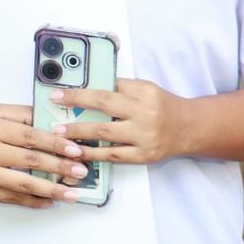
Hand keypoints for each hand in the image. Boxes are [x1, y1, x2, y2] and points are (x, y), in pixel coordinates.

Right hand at [0, 104, 89, 208]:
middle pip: (31, 160)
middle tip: (81, 171)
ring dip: (51, 189)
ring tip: (72, 193)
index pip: (31, 136)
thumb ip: (23, 114)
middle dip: (60, 167)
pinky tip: (49, 201)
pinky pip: (12, 198)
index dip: (56, 144)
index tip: (76, 149)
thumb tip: (53, 121)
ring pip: (23, 184)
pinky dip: (33, 201)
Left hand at [54, 78, 194, 165]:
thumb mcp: (145, 89)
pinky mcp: (143, 156)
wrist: (189, 128)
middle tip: (53, 111)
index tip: (58, 93)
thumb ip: (120, 88)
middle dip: (76, 108)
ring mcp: (144, 137)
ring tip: (58, 134)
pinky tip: (76, 152)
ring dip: (78, 133)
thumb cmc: (162, 106)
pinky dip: (93, 154)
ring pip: (105, 135)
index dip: (80, 91)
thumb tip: (86, 87)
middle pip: (104, 108)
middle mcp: (144, 114)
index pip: (107, 88)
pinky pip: (112, 156)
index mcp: (144, 93)